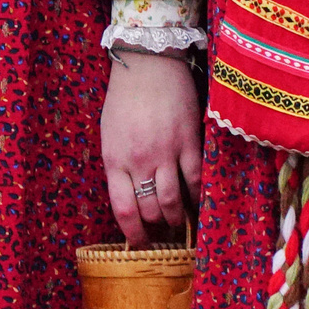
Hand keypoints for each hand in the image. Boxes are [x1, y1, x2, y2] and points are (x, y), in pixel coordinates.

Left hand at [101, 47, 202, 244]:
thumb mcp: (109, 134)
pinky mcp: (189, 142)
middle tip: (163, 235)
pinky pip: (196, 179)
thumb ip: (119, 164)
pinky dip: (198, 197)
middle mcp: (139, 161)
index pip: (123, 209)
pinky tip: (199, 204)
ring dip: (177, 218)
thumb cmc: (124, 99)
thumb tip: (131, 194)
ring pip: (173, 201)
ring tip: (179, 223)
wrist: (148, 65)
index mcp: (114, 159)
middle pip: (150, 209)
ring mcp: (166, 153)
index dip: (134, 233)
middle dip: (156, 228)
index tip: (140, 243)